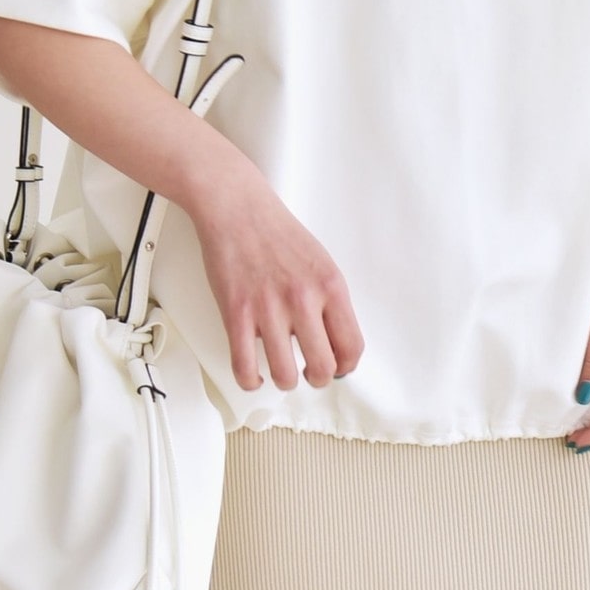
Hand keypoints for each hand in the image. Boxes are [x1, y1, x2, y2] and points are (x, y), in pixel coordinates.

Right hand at [187, 166, 364, 392]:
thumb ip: (330, 301)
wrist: (237, 207)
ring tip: (281, 371)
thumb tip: (335, 344)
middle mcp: (303, 299)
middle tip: (309, 372)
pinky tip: (253, 375)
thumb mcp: (320, 261)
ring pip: (285, 375)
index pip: (352, 346)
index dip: (346, 366)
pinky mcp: (236, 313)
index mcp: (330, 285)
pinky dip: (250, 381)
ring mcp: (268, 308)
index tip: (337, 367)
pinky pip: (245, 367)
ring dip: (285, 381)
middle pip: (323, 367)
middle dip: (317, 378)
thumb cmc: (277, 232)